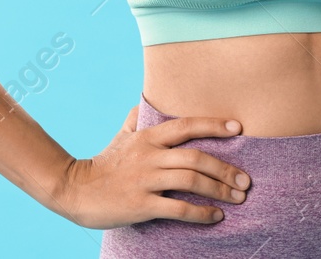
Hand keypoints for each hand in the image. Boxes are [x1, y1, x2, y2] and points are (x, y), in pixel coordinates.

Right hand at [53, 104, 250, 229]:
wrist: (75, 190)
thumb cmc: (103, 164)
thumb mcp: (121, 137)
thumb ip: (137, 121)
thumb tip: (147, 105)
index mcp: (147, 138)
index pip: (185, 125)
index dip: (213, 124)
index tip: (237, 128)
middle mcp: (149, 156)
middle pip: (196, 157)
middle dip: (225, 168)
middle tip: (245, 180)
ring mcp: (145, 180)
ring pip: (191, 181)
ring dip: (219, 190)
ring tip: (237, 198)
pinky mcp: (141, 204)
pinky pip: (178, 209)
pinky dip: (201, 213)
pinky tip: (216, 216)